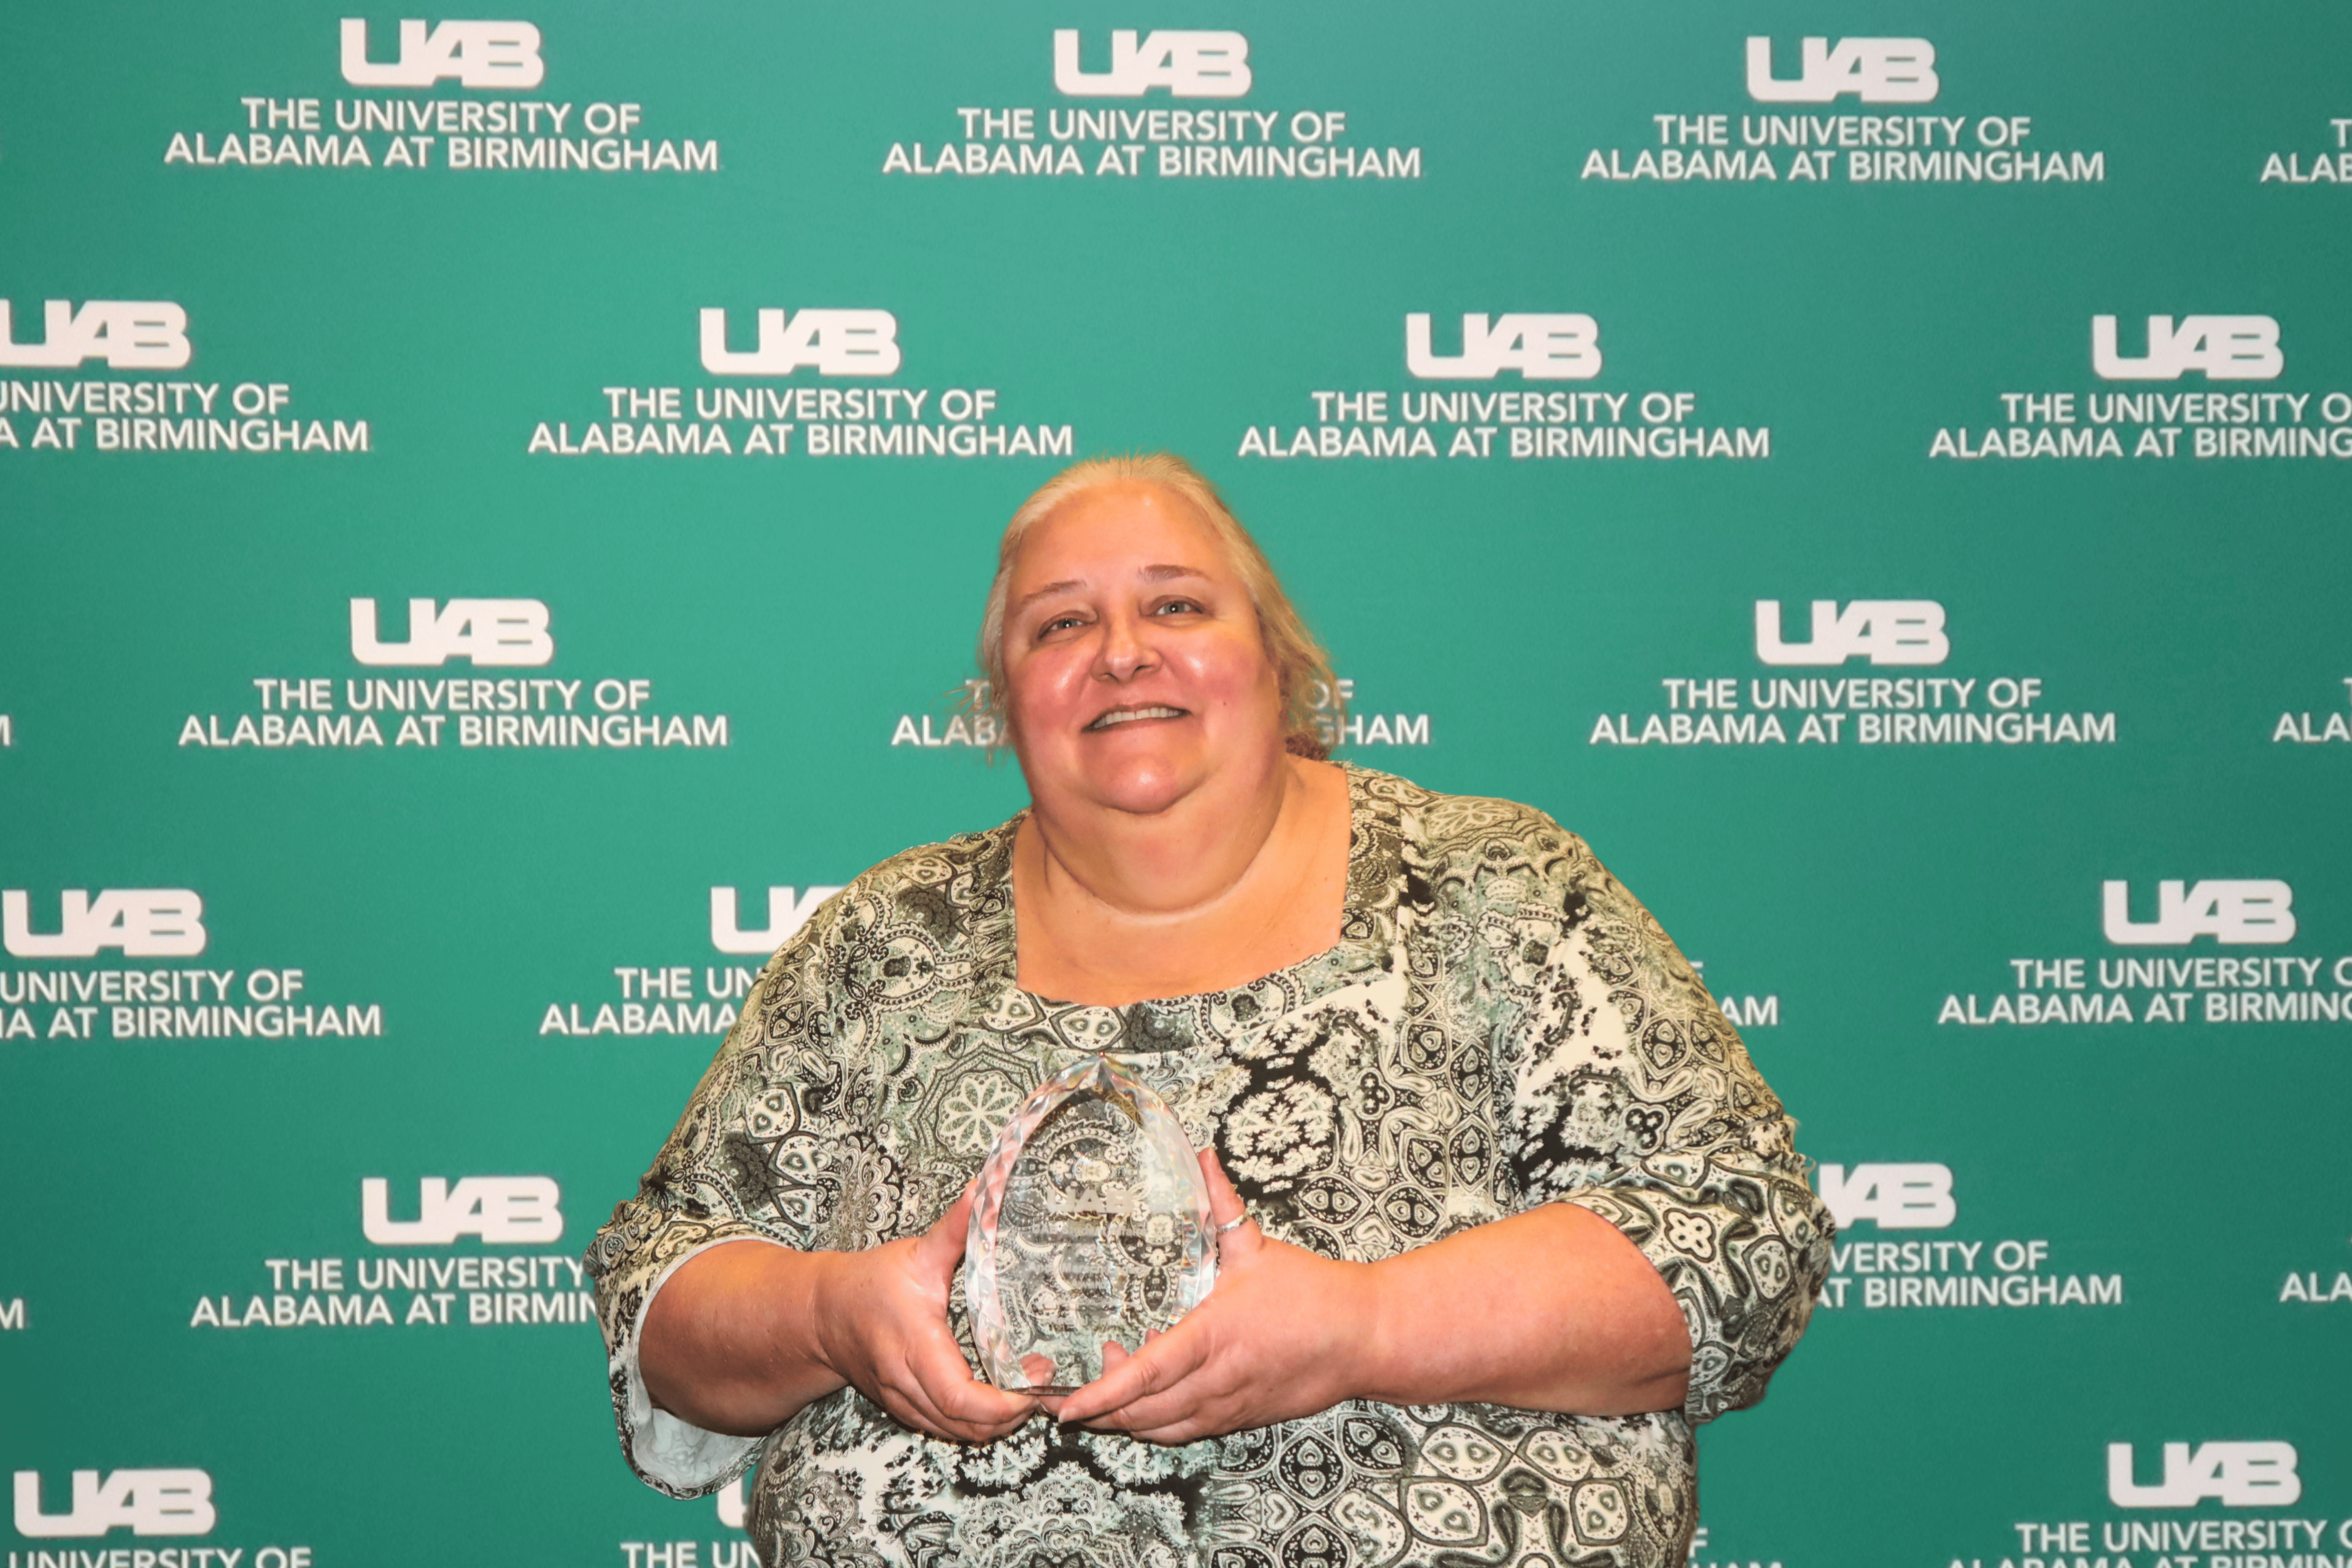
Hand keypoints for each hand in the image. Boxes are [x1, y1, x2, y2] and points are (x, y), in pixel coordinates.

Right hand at [813, 1183, 1040, 1442]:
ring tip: (1026, 1385)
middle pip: (965, 1425)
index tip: (1035, 1382)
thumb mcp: (918, 1251)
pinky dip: (974, 1422)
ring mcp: (904, 1401)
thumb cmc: (870, 1283)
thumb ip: (957, 1227)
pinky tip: (998, 1395)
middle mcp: (907, 1383)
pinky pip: (945, 1428)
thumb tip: (986, 1190)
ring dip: (996, 1422)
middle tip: (1041, 1379)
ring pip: (957, 1433)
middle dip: (1012, 1415)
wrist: (822, 1314)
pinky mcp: (904, 1408)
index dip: (1002, 1403)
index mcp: (913, 1346)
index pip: (959, 1397)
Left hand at [1047, 1150, 1375, 1444]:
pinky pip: (1188, 1432)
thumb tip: (1202, 1156)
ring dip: (1126, 1420)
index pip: (1147, 1374)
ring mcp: (1229, 1406)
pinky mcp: (1241, 1418)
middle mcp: (1217, 1380)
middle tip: (1071, 1384)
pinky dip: (1157, 1424)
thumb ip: (1222, 1204)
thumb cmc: (1313, 1294)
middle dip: (1100, 1409)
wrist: (1365, 1339)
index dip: (1102, 1393)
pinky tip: (1148, 1398)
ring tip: (1105, 1387)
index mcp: (1214, 1337)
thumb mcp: (1258, 1246)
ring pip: (1162, 1430)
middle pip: (1143, 1414)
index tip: (1065, 1405)